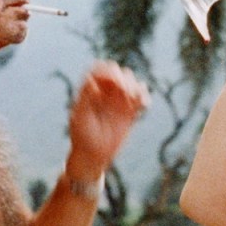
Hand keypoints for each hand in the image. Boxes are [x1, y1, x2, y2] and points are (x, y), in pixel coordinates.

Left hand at [67, 61, 149, 178]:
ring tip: (134, 100)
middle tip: (124, 91)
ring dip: (135, 86)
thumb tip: (93, 82)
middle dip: (123, 78)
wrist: (93, 156)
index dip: (107, 71)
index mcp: (90, 90)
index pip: (99, 69)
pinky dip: (144, 97)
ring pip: (131, 81)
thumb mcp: (80, 118)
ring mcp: (118, 100)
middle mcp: (105, 92)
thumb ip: (86, 99)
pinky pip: (141, 97)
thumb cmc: (82, 137)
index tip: (112, 82)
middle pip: (117, 72)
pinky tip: (144, 105)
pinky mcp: (130, 111)